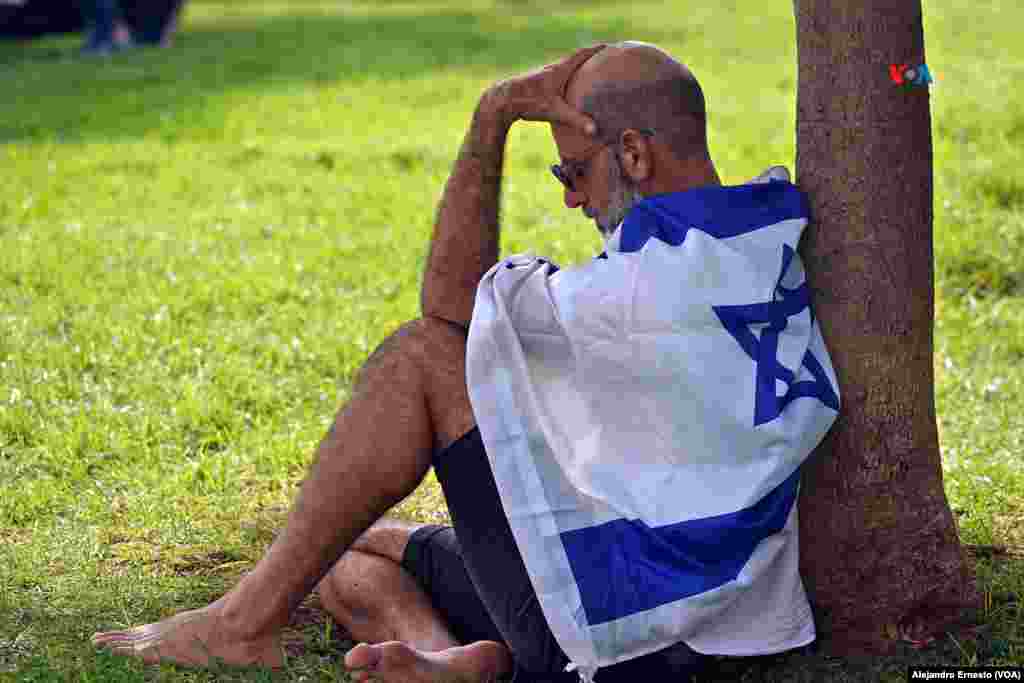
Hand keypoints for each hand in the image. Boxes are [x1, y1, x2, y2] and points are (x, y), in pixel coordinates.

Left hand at [486, 44, 606, 134]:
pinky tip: (569, 84)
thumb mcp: (555, 112)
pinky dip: (569, 74)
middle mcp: (554, 67)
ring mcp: (545, 73)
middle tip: (606, 57)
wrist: (503, 100)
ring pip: (566, 65)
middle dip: (591, 56)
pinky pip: (559, 73)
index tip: (611, 46)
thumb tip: (595, 131)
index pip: (583, 54)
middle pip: (576, 57)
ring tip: (592, 70)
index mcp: (561, 69)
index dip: (598, 50)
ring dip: (579, 65)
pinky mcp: (539, 81)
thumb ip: (576, 120)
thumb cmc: (529, 102)